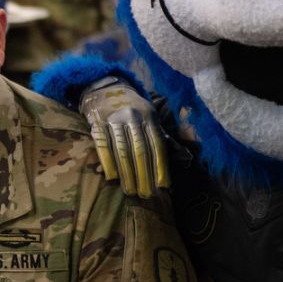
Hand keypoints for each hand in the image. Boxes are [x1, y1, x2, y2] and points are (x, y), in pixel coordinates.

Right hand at [79, 76, 168, 198]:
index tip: (163, 186)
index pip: (157, 145)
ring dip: (127, 173)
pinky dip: (108, 162)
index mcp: (149, 116)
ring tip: (130, 191)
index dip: (160, 166)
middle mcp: (133, 117)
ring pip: (122, 149)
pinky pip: (103, 144)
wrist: (104, 86)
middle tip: (146, 195)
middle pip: (140, 150)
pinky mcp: (96, 121)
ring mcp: (114, 118)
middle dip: (144, 174)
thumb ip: (163, 138)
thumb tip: (186, 158)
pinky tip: (112, 177)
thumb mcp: (150, 117)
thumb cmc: (132, 108)